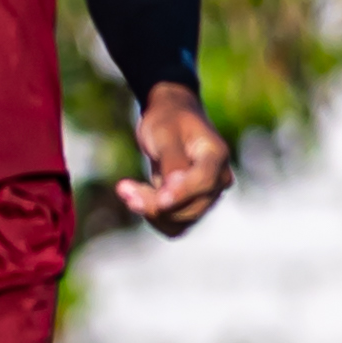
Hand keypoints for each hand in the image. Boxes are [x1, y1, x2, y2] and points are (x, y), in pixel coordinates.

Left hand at [116, 82, 231, 235]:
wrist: (170, 118)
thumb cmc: (167, 121)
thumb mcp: (165, 134)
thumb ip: (172, 161)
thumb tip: (173, 190)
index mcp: (216, 155)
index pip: (204, 182)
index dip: (181, 194)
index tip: (158, 200)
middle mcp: (219, 179)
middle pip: (191, 207)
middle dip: (155, 203)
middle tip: (123, 188)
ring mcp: (208, 195)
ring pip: (181, 220)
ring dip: (150, 211)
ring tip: (125, 190)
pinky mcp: (192, 205)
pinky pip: (174, 224)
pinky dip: (152, 216)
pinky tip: (134, 196)